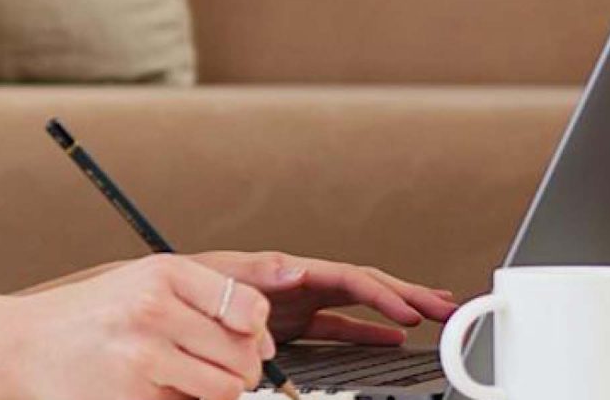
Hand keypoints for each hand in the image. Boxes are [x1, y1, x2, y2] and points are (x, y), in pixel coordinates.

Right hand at [7, 253, 278, 399]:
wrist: (23, 347)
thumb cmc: (89, 316)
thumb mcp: (143, 283)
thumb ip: (205, 299)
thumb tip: (264, 340)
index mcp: (163, 274)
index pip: (249, 308)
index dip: (257, 332)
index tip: (248, 339)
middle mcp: (154, 311)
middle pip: (243, 355)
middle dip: (241, 369)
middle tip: (216, 367)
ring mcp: (142, 358)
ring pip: (225, 389)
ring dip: (216, 392)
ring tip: (187, 380)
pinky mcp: (133, 399)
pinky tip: (158, 391)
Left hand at [183, 250, 459, 346]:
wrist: (162, 303)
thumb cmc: (187, 285)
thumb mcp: (220, 275)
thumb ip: (258, 273)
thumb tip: (293, 269)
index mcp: (291, 270)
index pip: (350, 279)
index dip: (382, 295)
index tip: (408, 313)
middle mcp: (302, 283)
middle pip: (368, 286)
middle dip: (408, 294)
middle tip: (447, 307)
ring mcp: (302, 304)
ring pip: (361, 306)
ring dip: (397, 311)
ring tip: (435, 316)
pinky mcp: (294, 324)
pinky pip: (342, 327)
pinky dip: (369, 333)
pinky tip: (394, 340)